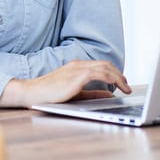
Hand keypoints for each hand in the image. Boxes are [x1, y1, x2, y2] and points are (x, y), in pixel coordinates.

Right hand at [0, 60, 131, 107]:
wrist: (33, 92)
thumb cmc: (50, 95)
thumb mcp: (75, 94)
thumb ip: (92, 94)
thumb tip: (109, 95)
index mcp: (76, 67)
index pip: (100, 65)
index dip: (114, 73)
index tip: (122, 83)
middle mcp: (77, 65)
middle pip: (106, 64)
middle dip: (119, 75)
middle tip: (127, 86)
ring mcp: (77, 69)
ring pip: (105, 68)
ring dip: (119, 77)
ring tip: (126, 88)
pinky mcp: (77, 76)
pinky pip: (99, 74)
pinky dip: (111, 79)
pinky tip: (117, 87)